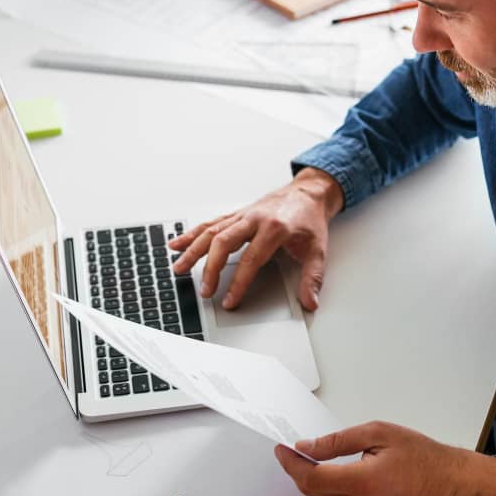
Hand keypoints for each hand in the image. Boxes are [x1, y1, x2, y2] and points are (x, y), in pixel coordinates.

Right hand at [169, 168, 343, 310]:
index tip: (229, 300)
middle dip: (210, 269)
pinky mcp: (237, 214)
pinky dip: (192, 234)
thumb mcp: (318, 250)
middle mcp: (254, 219)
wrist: (309, 194)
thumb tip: (310, 302)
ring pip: (212, 232)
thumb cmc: (310, 220)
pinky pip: (211, 224)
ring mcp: (243, 215)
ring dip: (192, 250)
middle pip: (223, 243)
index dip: (238, 283)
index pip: (251, 259)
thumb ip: (312, 278)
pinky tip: (177, 243)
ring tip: (178, 268)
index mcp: (274, 228)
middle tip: (205, 290)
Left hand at [274, 421, 495, 495]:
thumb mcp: (379, 433)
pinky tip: (333, 473)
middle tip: (295, 450)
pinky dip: (329, 490)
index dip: (291, 464)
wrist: (448, 483)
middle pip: (313, 492)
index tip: (282, 450)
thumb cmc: (421, 456)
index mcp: (363, 482)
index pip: (312, 478)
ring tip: (314, 458)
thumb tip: (308, 446)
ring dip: (314, 481)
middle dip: (299, 470)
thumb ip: (338, 440)